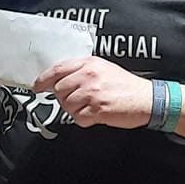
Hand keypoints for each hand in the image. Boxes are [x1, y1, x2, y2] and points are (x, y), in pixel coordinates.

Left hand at [34, 55, 153, 128]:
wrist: (147, 99)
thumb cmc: (126, 86)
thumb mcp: (103, 68)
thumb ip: (82, 71)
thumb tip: (59, 79)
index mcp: (89, 64)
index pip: (58, 69)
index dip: (44, 79)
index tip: (37, 86)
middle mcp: (88, 76)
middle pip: (59, 90)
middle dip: (65, 98)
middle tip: (79, 100)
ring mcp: (92, 92)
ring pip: (67, 105)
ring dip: (76, 110)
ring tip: (92, 106)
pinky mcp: (97, 109)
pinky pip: (78, 118)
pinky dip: (85, 120)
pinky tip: (96, 114)